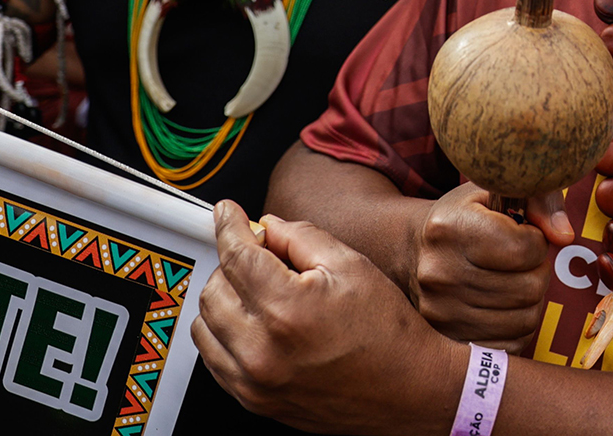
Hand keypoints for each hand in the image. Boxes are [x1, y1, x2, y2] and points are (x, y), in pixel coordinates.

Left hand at [194, 200, 466, 434]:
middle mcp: (262, 349)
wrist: (408, 391)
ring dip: (224, 299)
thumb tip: (268, 226)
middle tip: (263, 257)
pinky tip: (254, 322)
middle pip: (214, 288)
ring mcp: (253, 380)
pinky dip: (223, 333)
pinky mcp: (252, 399)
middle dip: (232, 263)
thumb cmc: (388, 332)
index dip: (229, 226)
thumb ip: (303, 237)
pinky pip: (213, 358)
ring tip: (259, 292)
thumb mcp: (353, 266)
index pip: (237, 255)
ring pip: (205, 324)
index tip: (227, 213)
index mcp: (288, 309)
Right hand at [409, 182, 573, 349]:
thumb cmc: (464, 217)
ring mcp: (440, 311)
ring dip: (531, 299)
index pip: (524, 248)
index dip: (537, 241)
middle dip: (537, 271)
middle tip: (523, 261)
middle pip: (529, 288)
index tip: (524, 235)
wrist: (411, 250)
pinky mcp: (448, 339)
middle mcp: (439, 273)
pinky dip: (518, 325)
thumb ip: (539, 200)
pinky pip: (512, 344)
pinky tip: (504, 304)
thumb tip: (565, 236)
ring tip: (514, 279)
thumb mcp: (496, 191)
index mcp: (450, 229)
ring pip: (526, 319)